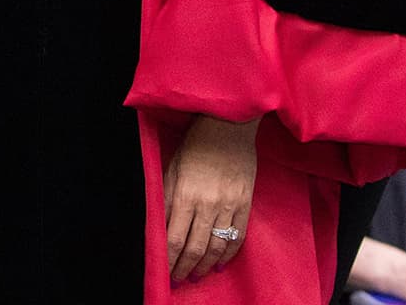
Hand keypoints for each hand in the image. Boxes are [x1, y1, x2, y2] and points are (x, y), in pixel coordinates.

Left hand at [163, 114, 258, 281]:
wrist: (228, 127)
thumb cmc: (194, 145)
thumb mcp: (171, 168)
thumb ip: (166, 199)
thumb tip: (160, 227)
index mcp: (185, 195)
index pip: (174, 238)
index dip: (170, 259)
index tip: (165, 270)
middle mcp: (207, 204)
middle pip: (196, 247)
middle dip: (186, 267)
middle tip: (180, 279)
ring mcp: (229, 205)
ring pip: (217, 246)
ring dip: (206, 265)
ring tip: (197, 274)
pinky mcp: (246, 203)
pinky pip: (238, 235)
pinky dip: (228, 253)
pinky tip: (220, 262)